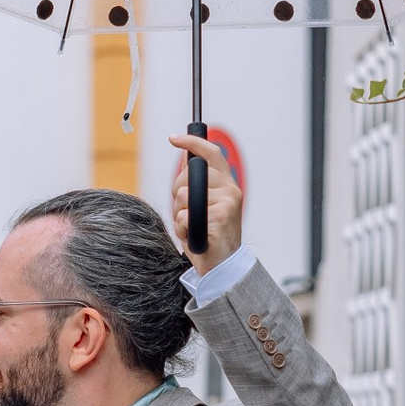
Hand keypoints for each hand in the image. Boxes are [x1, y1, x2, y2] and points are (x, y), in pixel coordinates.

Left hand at [168, 133, 243, 273]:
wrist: (222, 266)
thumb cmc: (209, 236)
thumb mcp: (202, 205)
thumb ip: (195, 184)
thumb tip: (186, 157)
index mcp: (227, 185)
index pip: (211, 154)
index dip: (191, 143)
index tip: (174, 138)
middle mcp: (230, 191)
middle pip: (187, 176)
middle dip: (177, 194)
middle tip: (185, 213)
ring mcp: (226, 204)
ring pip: (183, 196)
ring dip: (179, 214)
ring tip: (191, 227)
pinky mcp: (219, 218)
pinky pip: (184, 216)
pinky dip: (182, 229)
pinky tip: (193, 237)